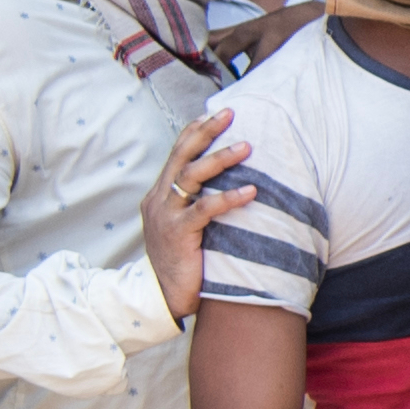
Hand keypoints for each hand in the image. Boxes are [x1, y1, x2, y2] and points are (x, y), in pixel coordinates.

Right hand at [140, 112, 258, 318]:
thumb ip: (196, 202)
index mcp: (160, 195)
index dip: (195, 132)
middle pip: (181, 156)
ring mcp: (166, 216)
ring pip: (190, 177)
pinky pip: (203, 210)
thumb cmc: (182, 260)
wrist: (162, 295)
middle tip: (229, 113)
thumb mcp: (185, 225)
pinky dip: (227, 198)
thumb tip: (226, 182)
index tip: (216, 113)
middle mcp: (159, 200)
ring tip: (246, 146)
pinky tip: (250, 191)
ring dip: (219, 159)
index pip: (176, 154)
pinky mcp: (177, 234)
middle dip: (205, 132)